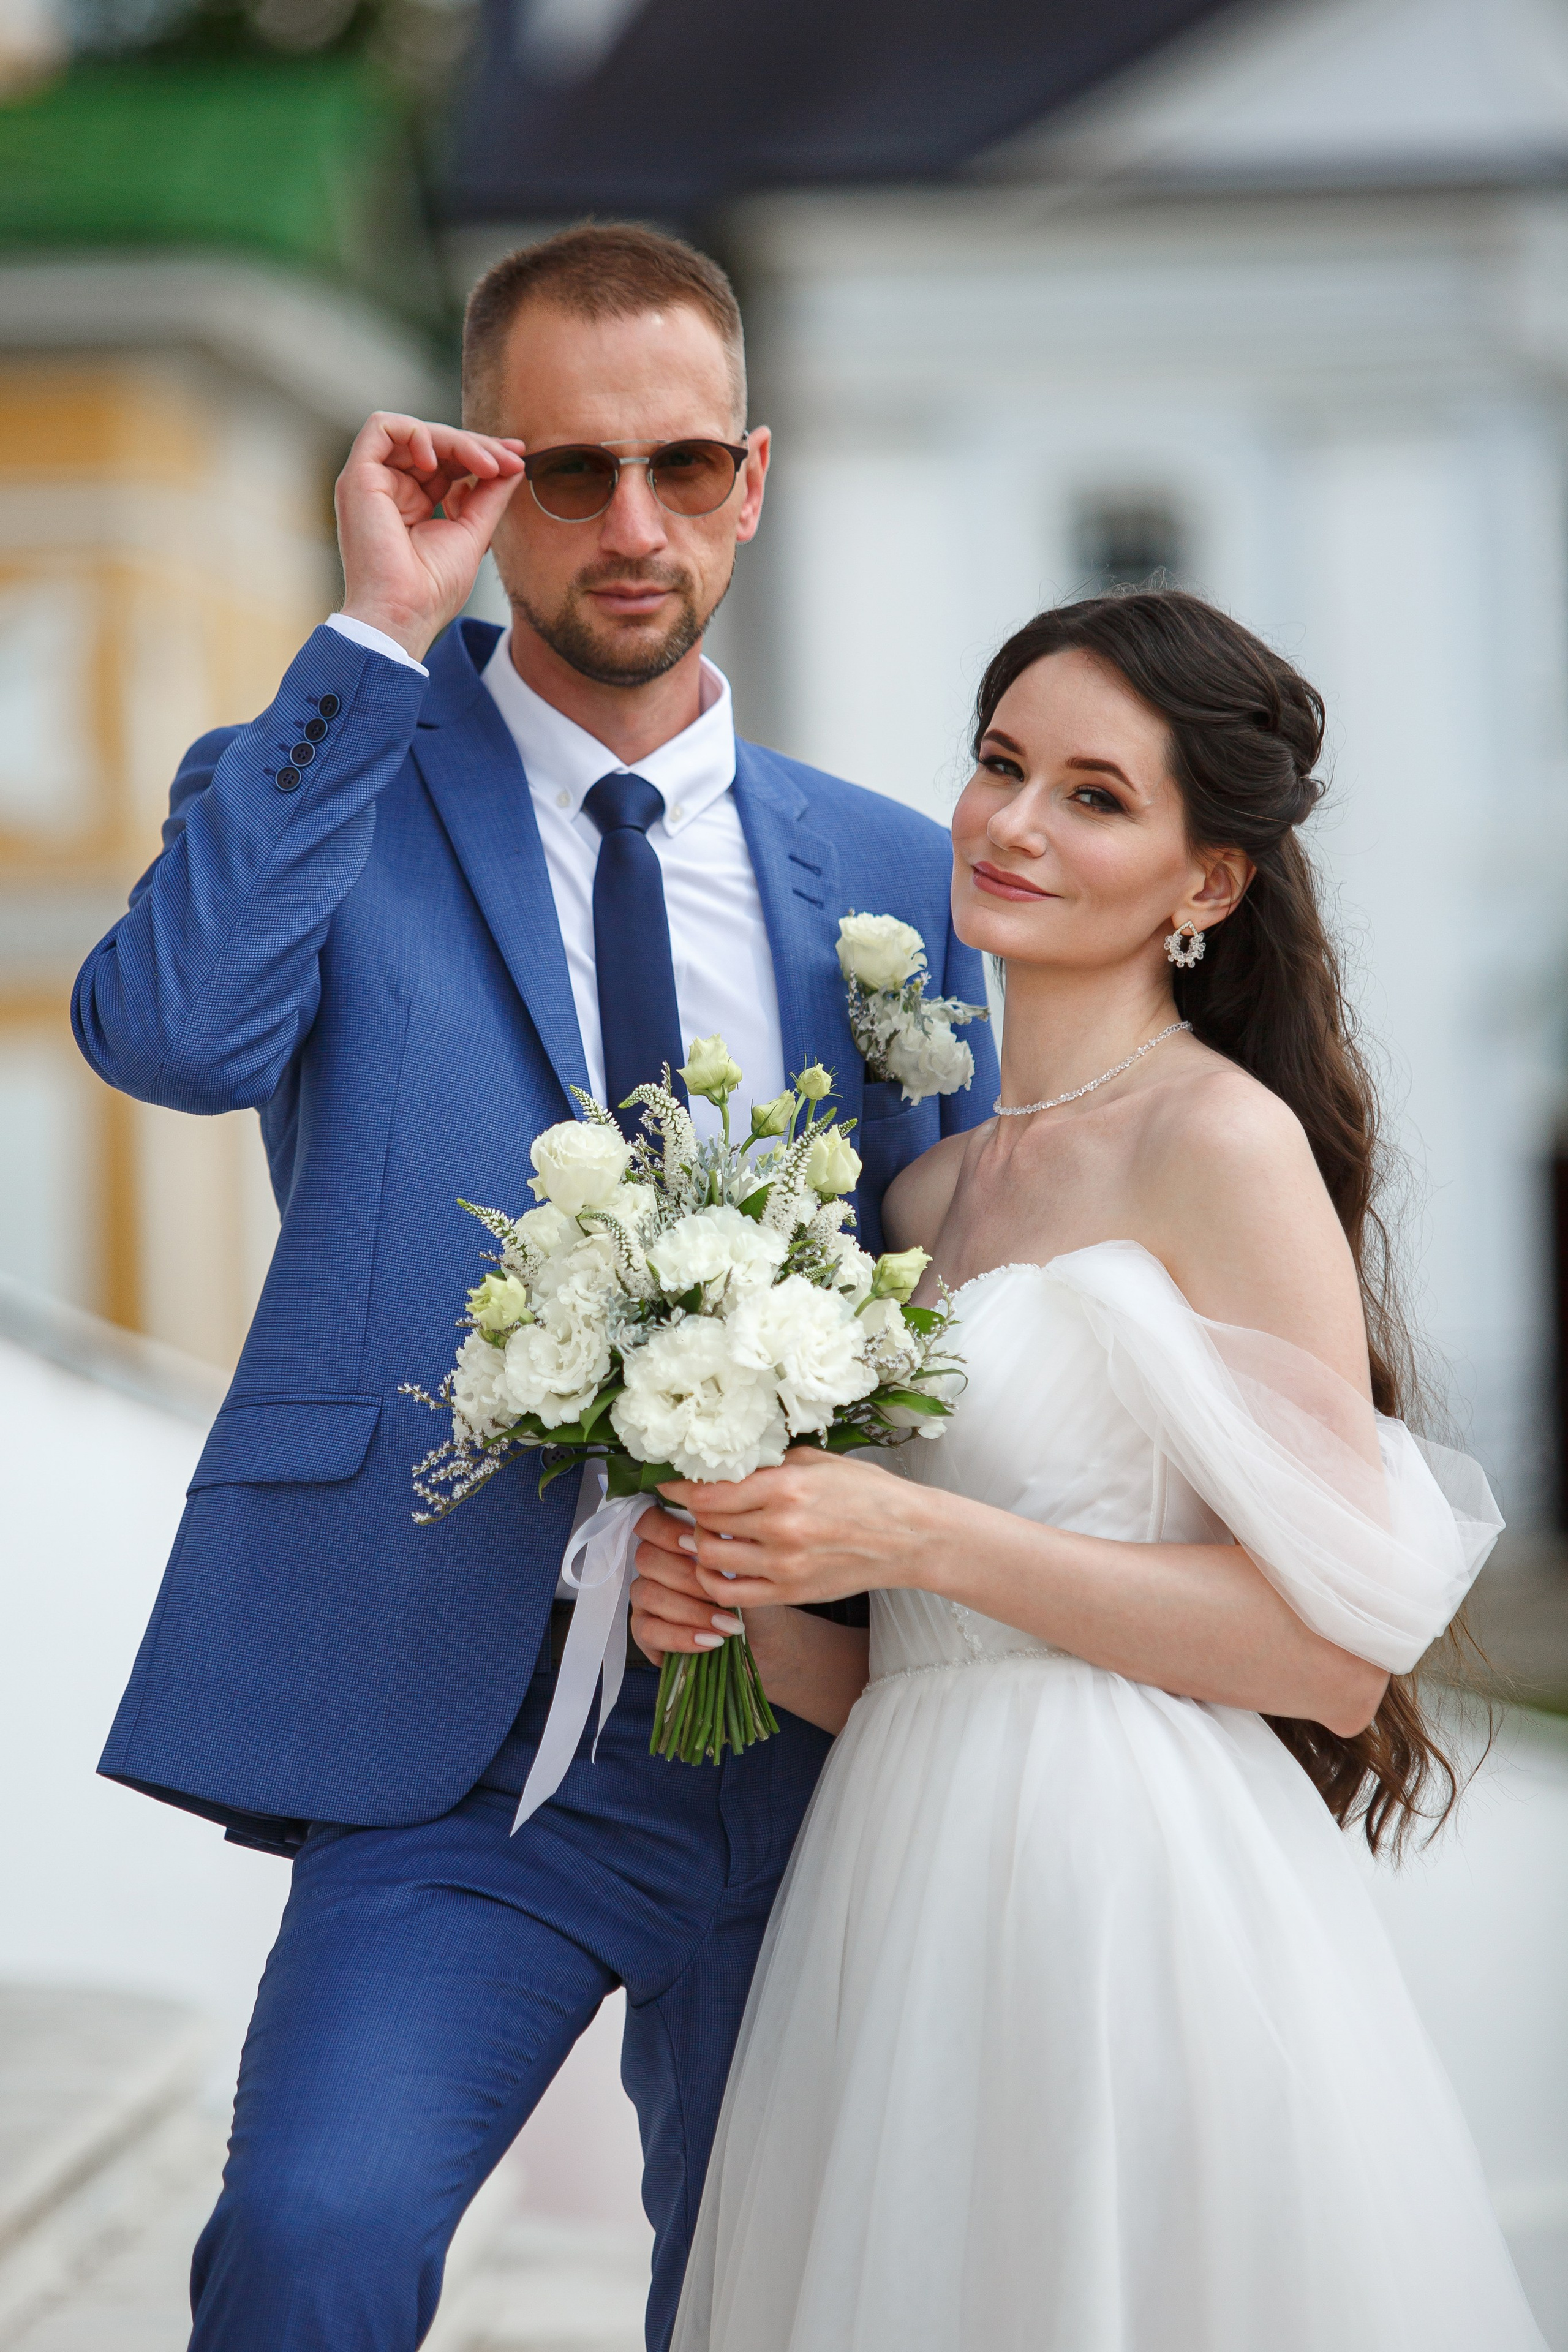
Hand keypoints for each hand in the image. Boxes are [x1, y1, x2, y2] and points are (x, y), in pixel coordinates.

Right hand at [334, 413, 525, 660]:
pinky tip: (439, 462)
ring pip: (415, 432)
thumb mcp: (473, 533)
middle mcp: (390, 489)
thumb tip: (513, 465)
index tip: (517, 459)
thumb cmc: (432, 590)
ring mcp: (372, 481)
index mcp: (412, 503)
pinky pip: (382, 427)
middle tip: (510, 460)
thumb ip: (489, 496)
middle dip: (477, 445)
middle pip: (435, 444)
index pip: (448, 462)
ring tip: (487, 464)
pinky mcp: (358, 476)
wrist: (402, 615)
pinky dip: (416, 433)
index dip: (481, 454)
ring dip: (456, 441)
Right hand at [630, 1503, 746, 1663]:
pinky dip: (681, 1637)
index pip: (649, 1522)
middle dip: (689, 1578)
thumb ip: (730, 1543)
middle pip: (647, 1558)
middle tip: (725, 1594)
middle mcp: (651, 1564)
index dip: (666, 1532)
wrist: (761, 1634)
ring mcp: (643, 1596)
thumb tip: (724, 1534)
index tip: (698, 1545)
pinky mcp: (642, 1630)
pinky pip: (648, 1631)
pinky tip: (711, 1641)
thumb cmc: (751, 1591)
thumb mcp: (748, 1563)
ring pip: (648, 1594)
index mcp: (671, 1538)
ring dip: (692, 1611)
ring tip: (728, 1625)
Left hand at [656, 1449, 938, 1611]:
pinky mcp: (791, 1592)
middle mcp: (781, 1528)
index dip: (682, 1488)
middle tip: (695, 1507)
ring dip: (702, 1544)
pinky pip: (732, 1593)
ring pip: (712, 1558)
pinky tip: (720, 1566)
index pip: (710, 1492)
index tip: (671, 1486)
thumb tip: (724, 1466)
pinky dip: (715, 1580)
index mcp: (785, 1487)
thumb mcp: (816, 1461)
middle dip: (694, 1514)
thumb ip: (767, 1464)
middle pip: (707, 1523)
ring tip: (709, 1534)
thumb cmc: (867, 1492)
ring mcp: (785, 1565)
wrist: (908, 1537)